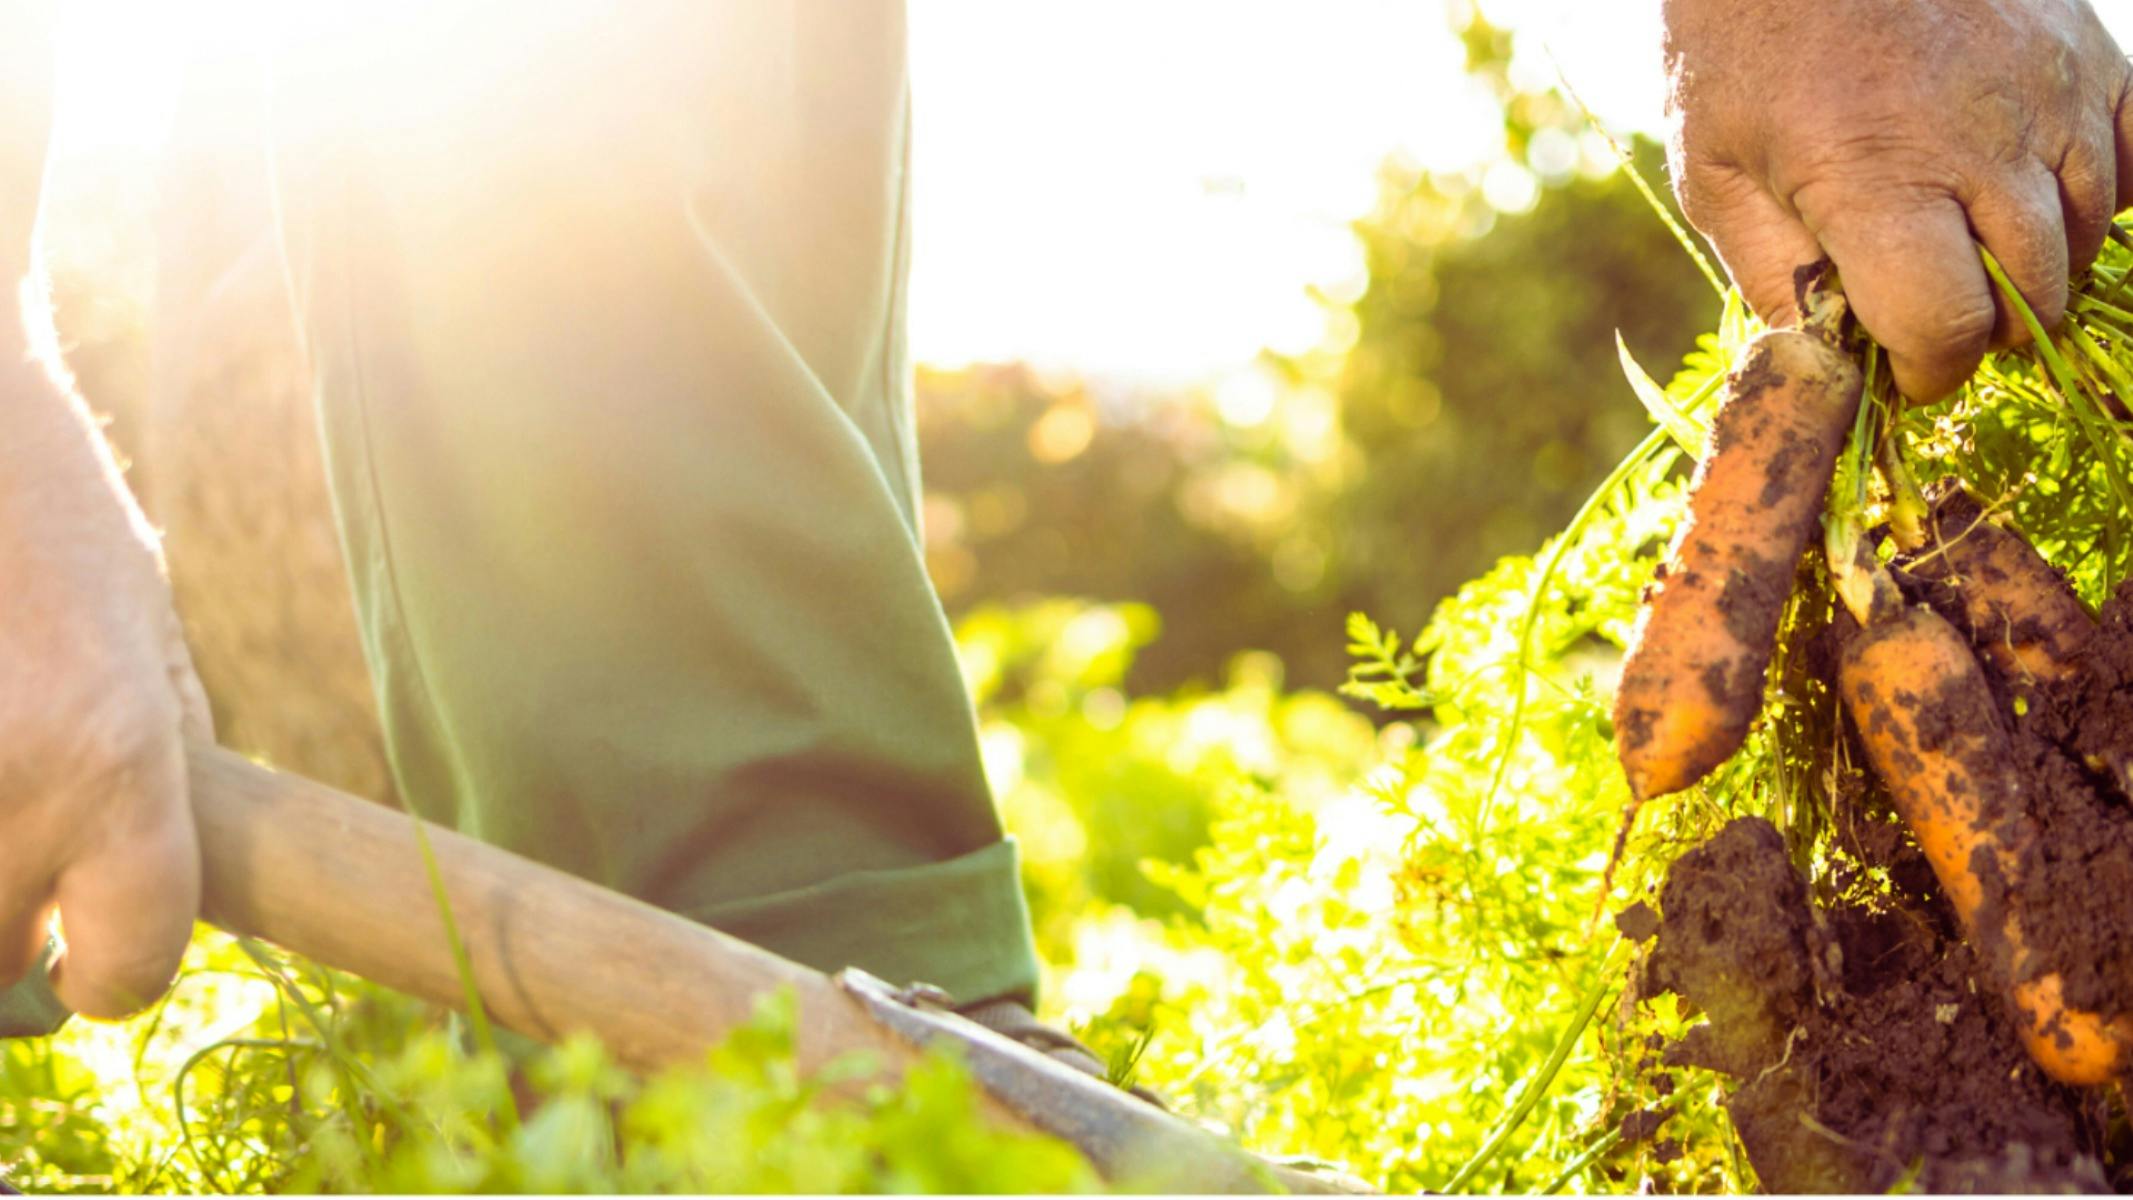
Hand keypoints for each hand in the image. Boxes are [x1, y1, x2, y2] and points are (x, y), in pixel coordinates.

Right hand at [0, 353, 211, 1019]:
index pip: (132, 966)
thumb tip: (160, 894)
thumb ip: (162, 770)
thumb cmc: (49, 522)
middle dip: (4, 942)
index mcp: (116, 766)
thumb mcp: (146, 642)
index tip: (93, 960)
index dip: (115, 974)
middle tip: (14, 867)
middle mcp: (8, 790)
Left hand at [1664, 0, 2132, 400]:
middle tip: (1927, 315)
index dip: (1926, 369)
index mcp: (1876, 174)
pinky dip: (2091, 204)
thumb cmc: (1741, 47)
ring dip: (2034, 273)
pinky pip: (2128, 165)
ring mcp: (2051, 88)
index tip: (1901, 369)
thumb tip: (1830, 360)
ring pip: (2085, 239)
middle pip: (2029, 295)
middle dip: (1979, 330)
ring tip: (1965, 255)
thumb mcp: (1715, 173)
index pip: (1947, 324)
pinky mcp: (2088, 52)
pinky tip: (2026, 202)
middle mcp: (1983, 135)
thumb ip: (1773, 276)